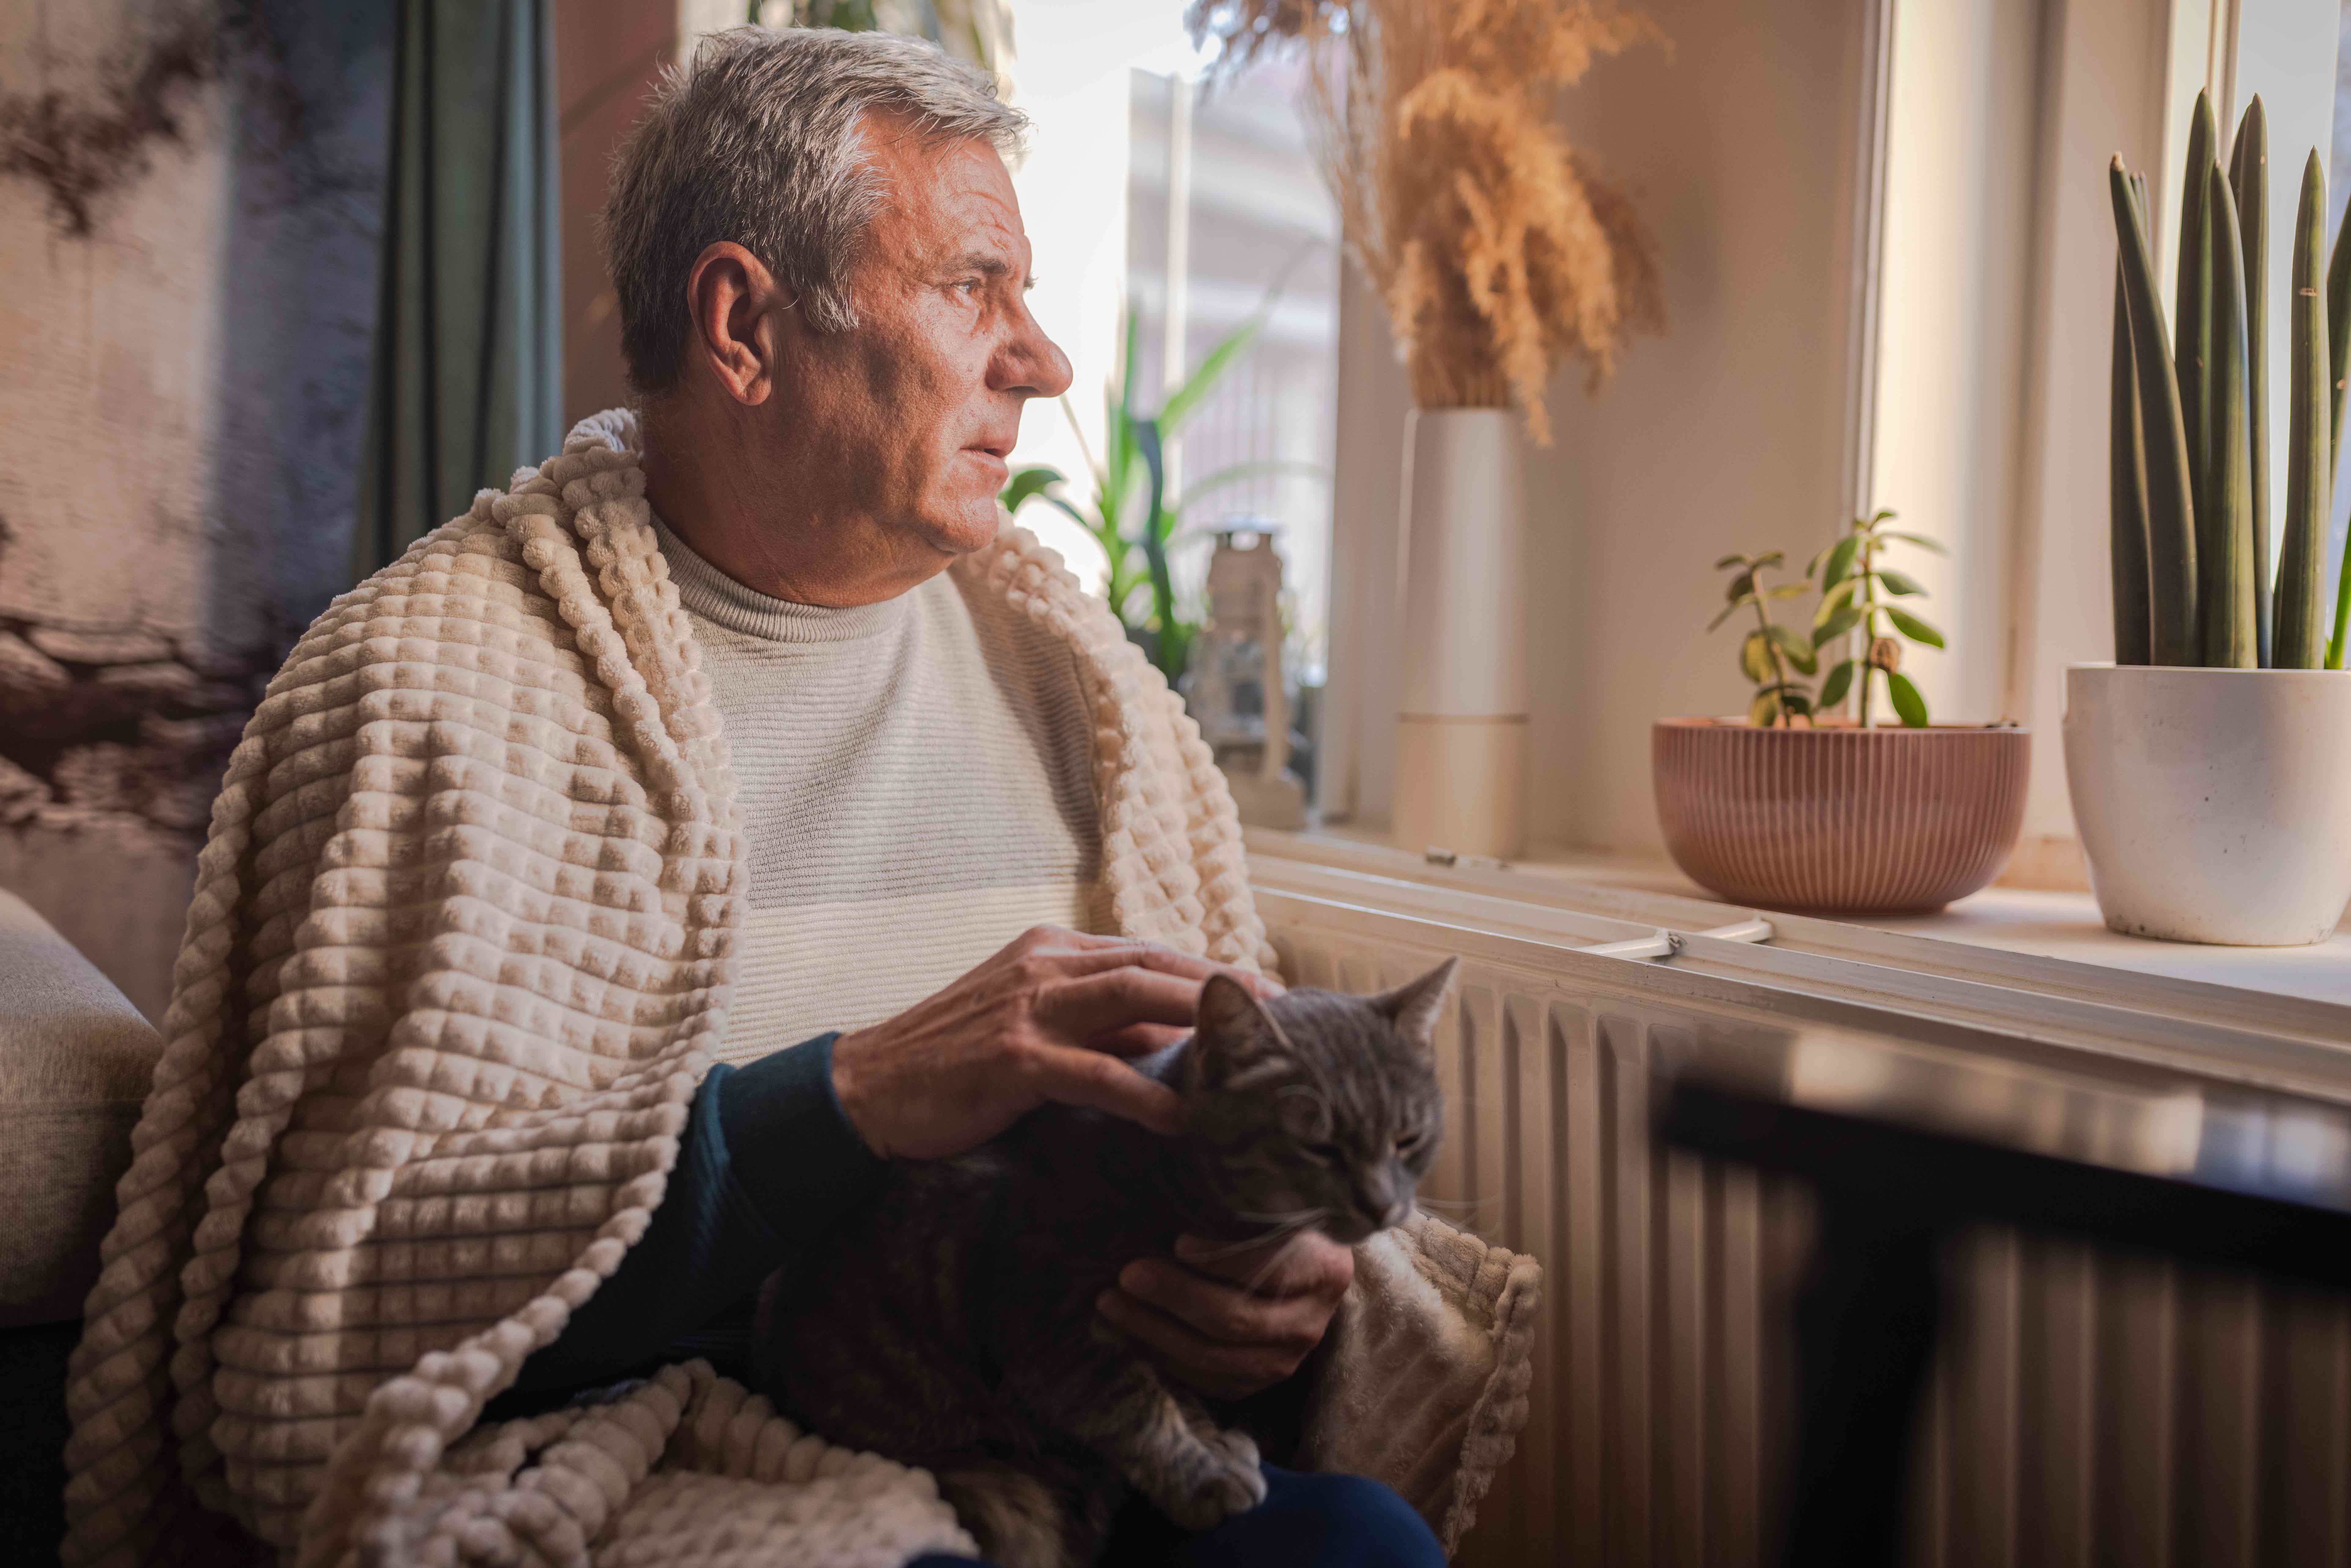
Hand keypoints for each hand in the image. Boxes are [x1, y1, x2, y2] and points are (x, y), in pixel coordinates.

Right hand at [829, 925, 1277, 1161]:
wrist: (868, 1087)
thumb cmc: (953, 1062)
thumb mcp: (1029, 1026)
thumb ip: (1093, 1024)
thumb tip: (1162, 1039)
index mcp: (1048, 951)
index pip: (1143, 952)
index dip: (1202, 970)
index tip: (1254, 992)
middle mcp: (1044, 966)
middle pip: (1151, 965)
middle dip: (1219, 985)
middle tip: (1278, 1010)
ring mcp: (1029, 1009)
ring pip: (1133, 999)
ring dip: (1198, 1019)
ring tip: (1250, 1047)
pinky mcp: (1015, 1058)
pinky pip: (1095, 1072)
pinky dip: (1143, 1092)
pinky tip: (1182, 1114)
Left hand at [1097, 1231, 1354, 1401]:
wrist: (1298, 1270)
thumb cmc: (1274, 1226)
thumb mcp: (1273, 1209)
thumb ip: (1242, 1206)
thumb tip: (1185, 1190)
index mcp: (1325, 1270)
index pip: (1272, 1269)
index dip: (1222, 1259)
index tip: (1179, 1240)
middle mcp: (1310, 1323)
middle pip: (1235, 1318)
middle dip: (1174, 1297)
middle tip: (1128, 1273)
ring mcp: (1285, 1361)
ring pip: (1212, 1357)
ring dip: (1154, 1331)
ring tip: (1111, 1302)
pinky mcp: (1254, 1384)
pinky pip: (1204, 1381)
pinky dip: (1161, 1358)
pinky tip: (1129, 1332)